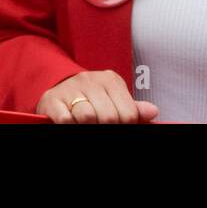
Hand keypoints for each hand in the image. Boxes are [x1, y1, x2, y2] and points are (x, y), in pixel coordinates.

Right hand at [36, 70, 159, 123]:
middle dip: (106, 127)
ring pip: (88, 117)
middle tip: (101, 126)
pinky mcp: (52, 99)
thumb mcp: (113, 99)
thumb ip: (132, 108)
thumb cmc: (92, 98)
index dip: (125, 125)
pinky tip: (72, 122)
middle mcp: (90, 80)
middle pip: (109, 117)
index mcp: (110, 80)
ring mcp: (70, 88)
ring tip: (86, 123)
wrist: (59, 87)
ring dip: (88, 126)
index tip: (118, 125)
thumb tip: (153, 112)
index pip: (128, 113)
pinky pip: (66, 120)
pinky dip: (70, 125)